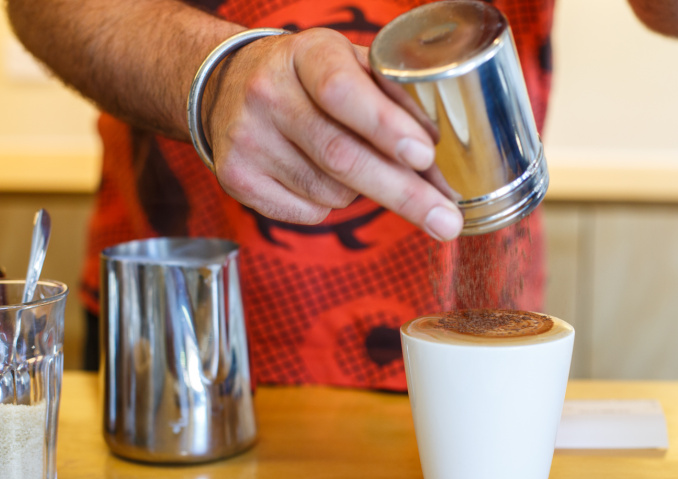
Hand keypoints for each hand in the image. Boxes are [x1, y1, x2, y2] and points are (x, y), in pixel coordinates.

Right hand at [203, 28, 463, 240]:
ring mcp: (246, 139)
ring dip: (362, 192)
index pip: (342, 91)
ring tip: (353, 163)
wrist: (229, 84)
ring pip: (332, 192)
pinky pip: (309, 213)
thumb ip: (399, 106)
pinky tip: (318, 175)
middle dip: (402, 194)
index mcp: (306, 54)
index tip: (424, 156)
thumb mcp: (354, 68)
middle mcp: (268, 93)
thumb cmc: (313, 79)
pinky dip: (331, 205)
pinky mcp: (236, 179)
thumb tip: (444, 172)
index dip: (385, 127)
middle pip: (340, 156)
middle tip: (445, 222)